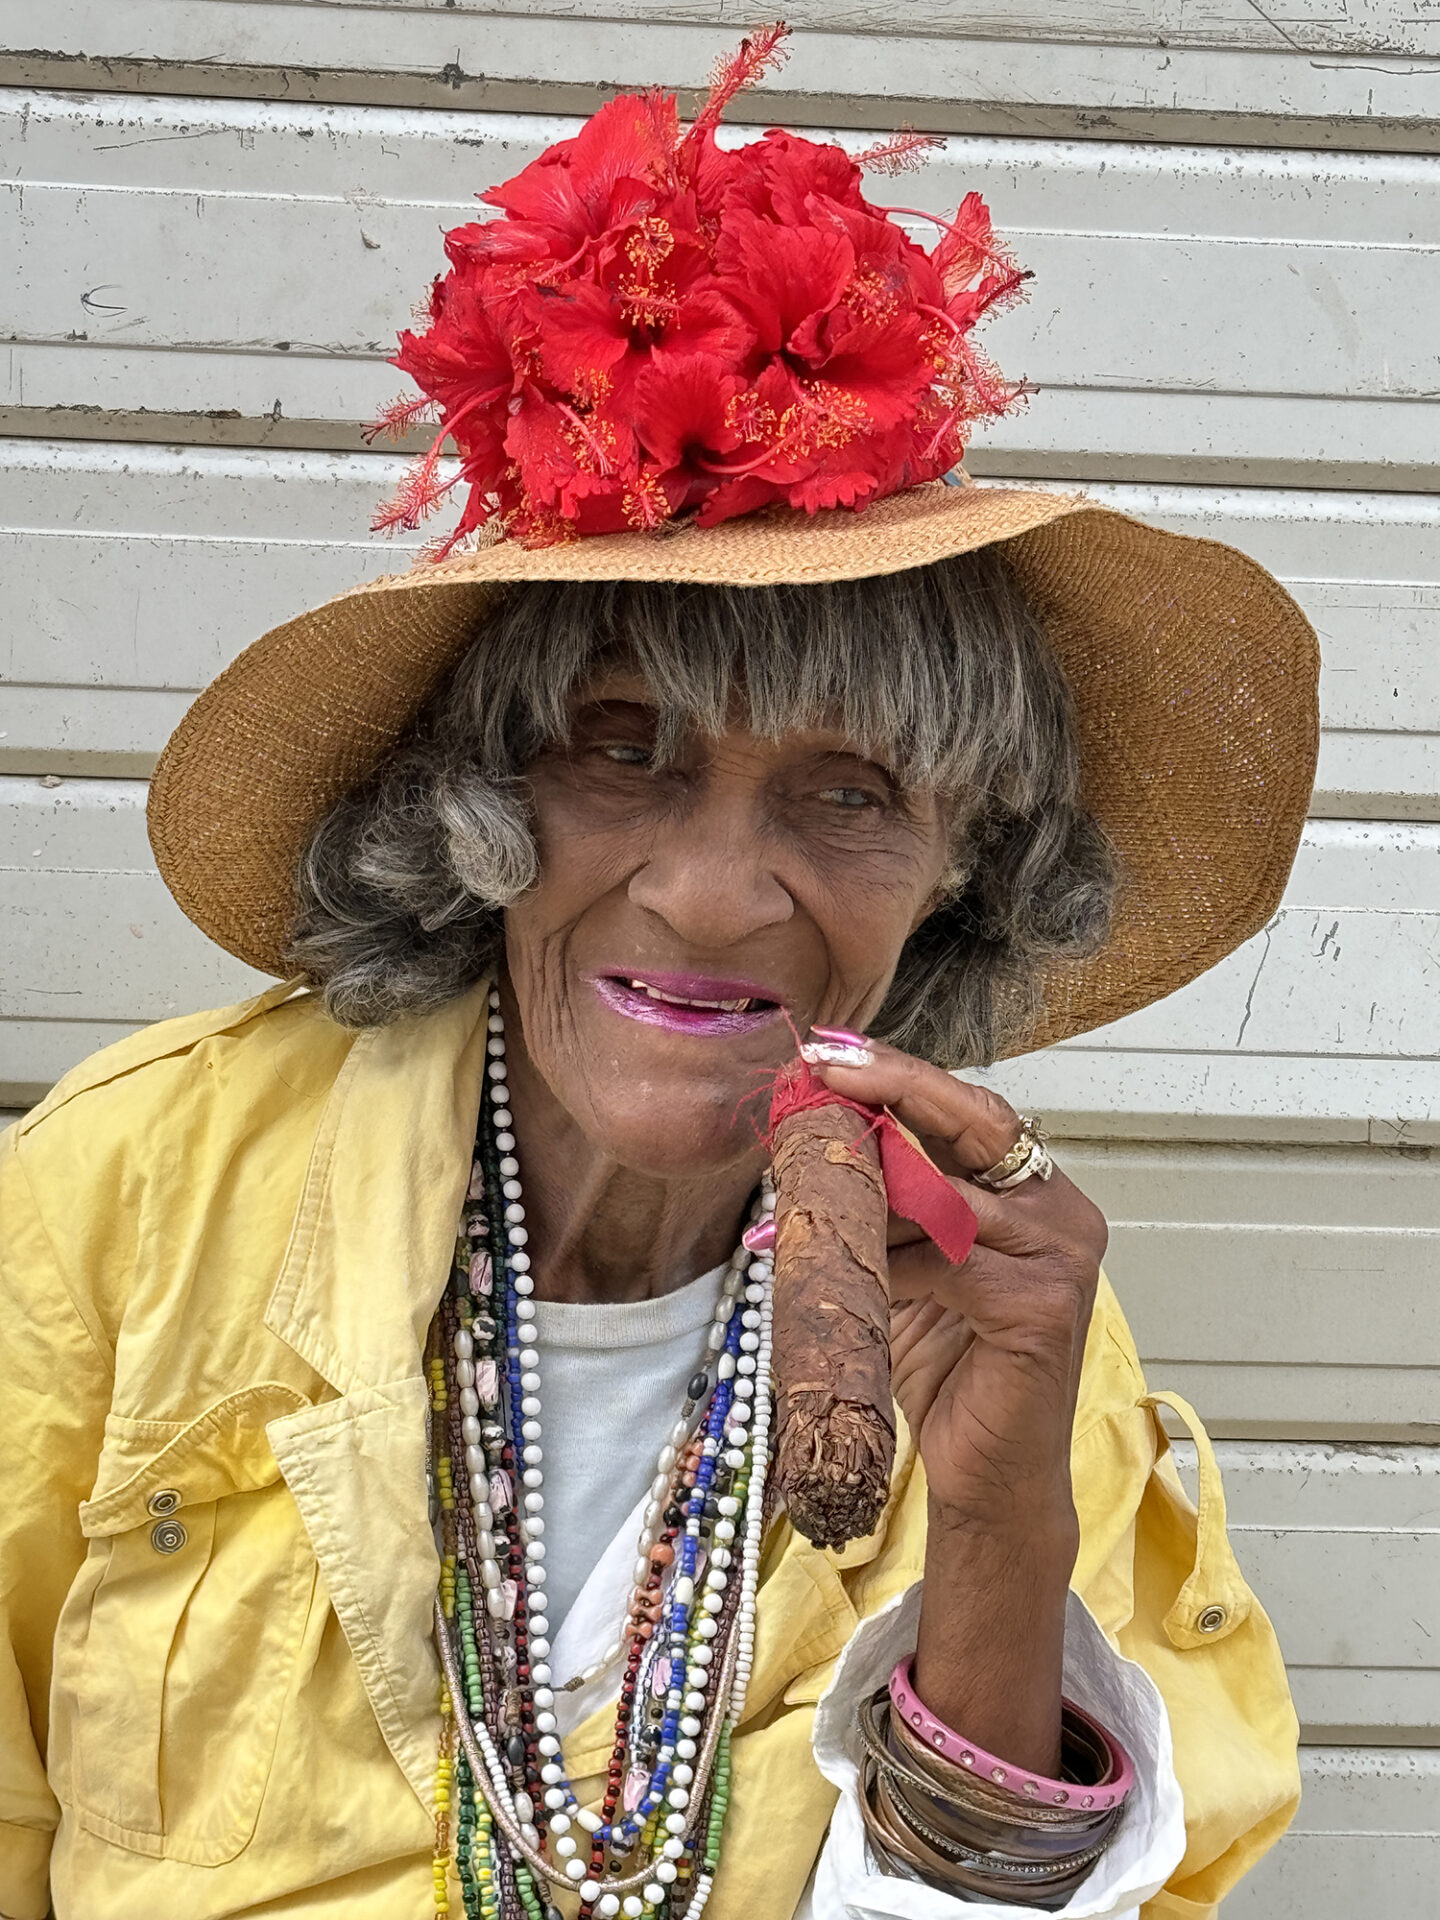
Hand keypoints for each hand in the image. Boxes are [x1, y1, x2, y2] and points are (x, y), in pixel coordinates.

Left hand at [805, 1036, 1105, 1526]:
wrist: (985, 1476)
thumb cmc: (946, 1367)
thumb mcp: (908, 1262)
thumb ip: (889, 1199)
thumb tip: (810, 1131)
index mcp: (1036, 1188)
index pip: (966, 1106)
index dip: (898, 1073)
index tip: (830, 1048)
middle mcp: (1063, 1209)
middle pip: (969, 1120)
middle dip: (888, 1087)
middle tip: (820, 1068)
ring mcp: (1062, 1255)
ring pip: (942, 1190)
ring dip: (864, 1190)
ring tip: (799, 1191)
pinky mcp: (1042, 1304)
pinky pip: (942, 1259)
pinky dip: (885, 1262)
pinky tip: (846, 1272)